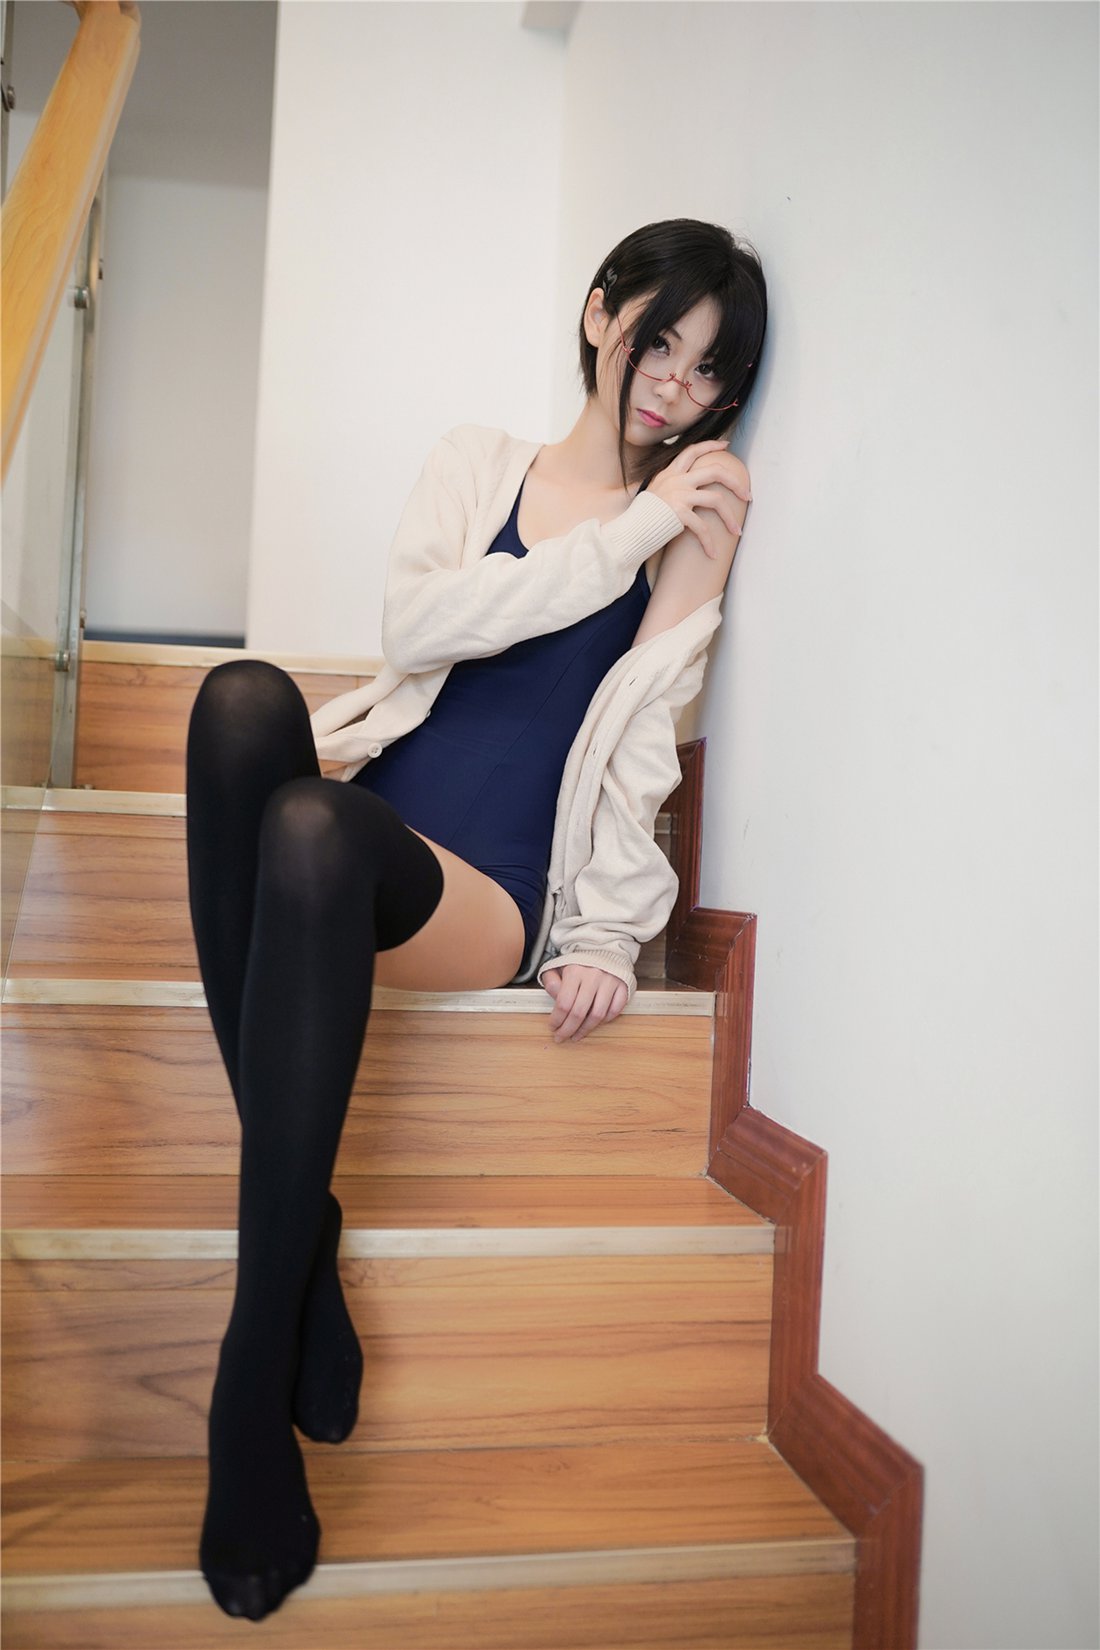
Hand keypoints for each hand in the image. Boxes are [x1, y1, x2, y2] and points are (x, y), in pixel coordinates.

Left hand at [542, 964, 629, 1043]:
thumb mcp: (558, 965)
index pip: (564, 1004)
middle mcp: (593, 977)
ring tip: (577, 1035)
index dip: (557, 1020)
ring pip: (598, 1015)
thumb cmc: (578, 961)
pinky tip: (596, 1022)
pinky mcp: (623, 986)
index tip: (553, 1027)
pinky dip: (606, 1020)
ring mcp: (610, 982)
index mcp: (575, 971)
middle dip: (568, 1030)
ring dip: (586, 1029)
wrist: (602, 947)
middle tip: (561, 1037)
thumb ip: (551, 980)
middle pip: (579, 1013)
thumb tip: (554, 996)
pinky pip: (615, 1010)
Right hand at [647, 441, 751, 560]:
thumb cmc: (642, 517)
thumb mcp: (655, 493)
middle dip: (736, 483)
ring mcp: (678, 495)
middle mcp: (676, 480)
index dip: (711, 446)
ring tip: (737, 531)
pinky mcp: (679, 513)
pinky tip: (712, 553)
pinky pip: (702, 527)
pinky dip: (709, 542)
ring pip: (716, 499)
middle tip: (747, 496)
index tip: (726, 446)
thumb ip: (671, 485)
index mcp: (670, 473)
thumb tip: (688, 487)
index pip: (692, 451)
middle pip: (715, 471)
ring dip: (730, 517)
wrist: (628, 531)